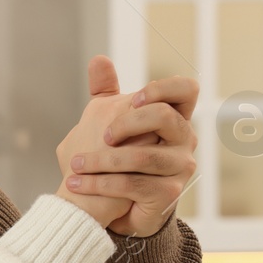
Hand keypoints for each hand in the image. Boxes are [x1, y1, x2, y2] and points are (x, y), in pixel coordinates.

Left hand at [60, 56, 198, 236]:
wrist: (114, 203)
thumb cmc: (114, 158)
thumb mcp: (108, 122)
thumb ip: (106, 92)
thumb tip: (98, 59)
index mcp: (173, 116)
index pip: (187, 89)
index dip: (162, 89)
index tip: (132, 99)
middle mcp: (184, 139)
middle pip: (165, 118)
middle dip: (128, 123)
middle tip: (104, 136)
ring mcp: (180, 167)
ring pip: (143, 156)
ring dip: (102, 160)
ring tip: (75, 164)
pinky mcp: (168, 193)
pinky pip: (132, 184)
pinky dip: (99, 183)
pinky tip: (75, 183)